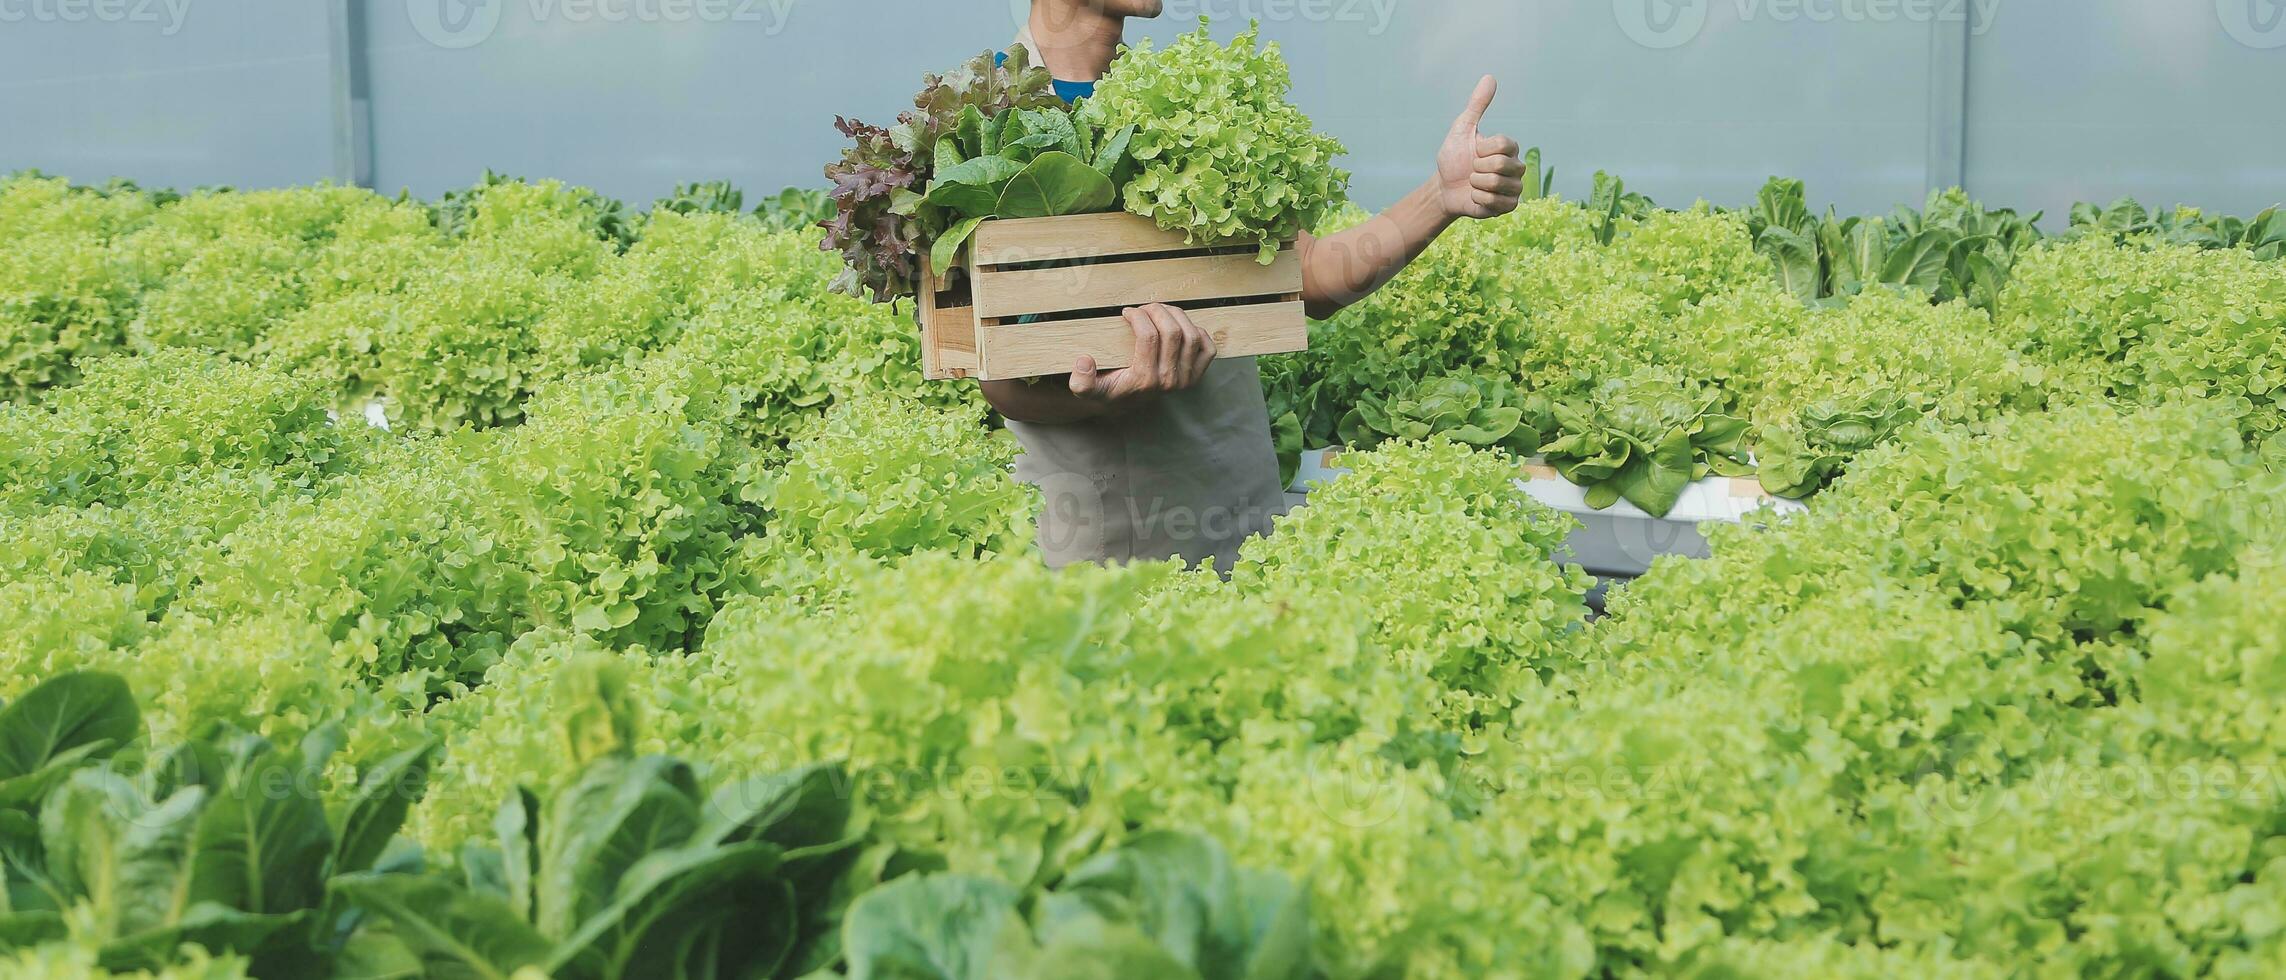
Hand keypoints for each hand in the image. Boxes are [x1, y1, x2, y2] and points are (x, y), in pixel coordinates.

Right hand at [1069, 303, 1216, 403]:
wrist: (1125, 405)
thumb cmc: (1107, 390)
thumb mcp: (1086, 390)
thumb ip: (1080, 380)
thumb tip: (1084, 361)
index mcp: (1144, 380)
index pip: (1149, 337)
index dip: (1138, 316)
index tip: (1127, 312)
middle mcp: (1168, 381)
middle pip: (1173, 332)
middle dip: (1158, 311)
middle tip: (1144, 308)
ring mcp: (1185, 379)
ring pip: (1192, 335)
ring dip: (1177, 315)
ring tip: (1160, 311)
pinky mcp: (1196, 376)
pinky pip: (1207, 348)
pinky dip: (1198, 332)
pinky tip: (1179, 327)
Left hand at [1436, 75, 1528, 220]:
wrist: (1444, 188)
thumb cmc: (1453, 158)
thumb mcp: (1462, 129)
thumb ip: (1477, 105)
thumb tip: (1490, 77)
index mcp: (1509, 147)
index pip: (1502, 144)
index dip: (1481, 149)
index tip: (1474, 152)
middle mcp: (1517, 166)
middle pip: (1501, 165)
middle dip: (1477, 168)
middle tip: (1472, 170)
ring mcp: (1514, 188)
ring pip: (1497, 185)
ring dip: (1476, 185)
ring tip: (1474, 184)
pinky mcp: (1509, 206)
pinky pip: (1495, 203)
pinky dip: (1478, 200)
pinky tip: (1476, 197)